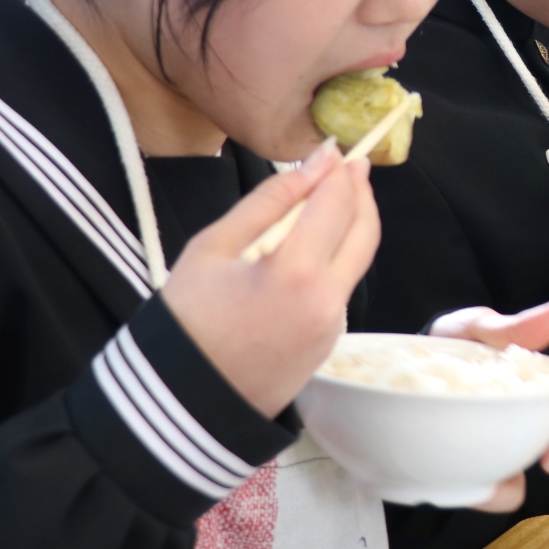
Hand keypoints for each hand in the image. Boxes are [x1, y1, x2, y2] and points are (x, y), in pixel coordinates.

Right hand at [160, 143, 378, 416]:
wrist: (184, 401)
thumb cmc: (186, 321)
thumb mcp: (213, 248)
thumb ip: (267, 202)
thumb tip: (310, 168)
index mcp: (297, 274)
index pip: (335, 204)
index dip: (338, 170)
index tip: (333, 148)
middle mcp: (328, 302)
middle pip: (365, 232)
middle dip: (361, 193)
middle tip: (351, 165)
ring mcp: (334, 328)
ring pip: (357, 262)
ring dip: (352, 225)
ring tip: (331, 198)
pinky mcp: (329, 344)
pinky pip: (341, 289)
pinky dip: (336, 258)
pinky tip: (313, 244)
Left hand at [428, 298, 548, 512]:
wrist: (392, 372)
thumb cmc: (449, 347)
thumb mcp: (479, 329)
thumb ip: (520, 327)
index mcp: (535, 385)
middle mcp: (526, 424)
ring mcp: (502, 454)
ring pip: (533, 481)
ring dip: (525, 480)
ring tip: (509, 473)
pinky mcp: (474, 479)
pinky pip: (491, 494)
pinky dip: (486, 491)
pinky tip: (471, 476)